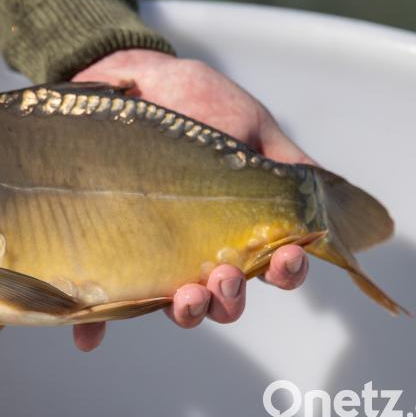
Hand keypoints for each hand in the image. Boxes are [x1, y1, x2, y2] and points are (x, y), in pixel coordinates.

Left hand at [70, 49, 314, 350]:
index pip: (271, 265)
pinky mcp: (111, 252)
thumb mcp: (249, 123)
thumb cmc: (193, 100)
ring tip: (183, 296)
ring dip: (186, 312)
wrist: (129, 79)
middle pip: (225, 297)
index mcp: (236, 225)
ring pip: (175, 304)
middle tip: (223, 277)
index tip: (285, 258)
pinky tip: (90, 338)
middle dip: (230, 299)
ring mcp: (155, 253)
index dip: (286, 272)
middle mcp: (198, 247)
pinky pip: (103, 300)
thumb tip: (325, 197)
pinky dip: (97, 325)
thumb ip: (286, 162)